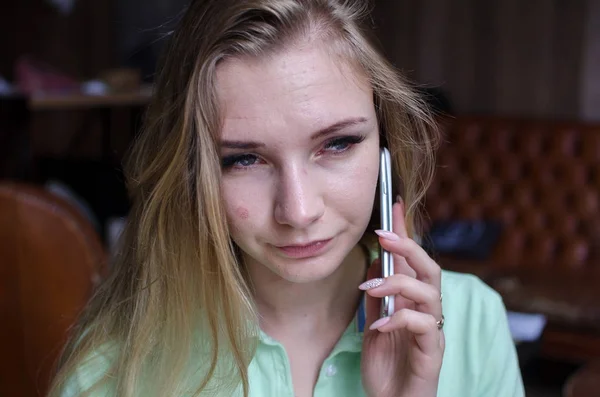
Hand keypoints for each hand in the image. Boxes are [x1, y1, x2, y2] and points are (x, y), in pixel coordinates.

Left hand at [360, 199, 444, 396]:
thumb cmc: (386, 366)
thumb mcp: (374, 325)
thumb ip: (377, 296)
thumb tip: (376, 263)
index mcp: (412, 302)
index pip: (412, 261)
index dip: (405, 232)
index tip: (393, 206)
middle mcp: (426, 311)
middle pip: (430, 269)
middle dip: (409, 247)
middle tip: (384, 236)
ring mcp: (432, 331)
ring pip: (430, 292)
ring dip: (399, 283)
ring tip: (371, 288)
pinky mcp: (433, 352)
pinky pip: (424, 326)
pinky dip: (400, 319)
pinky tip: (379, 325)